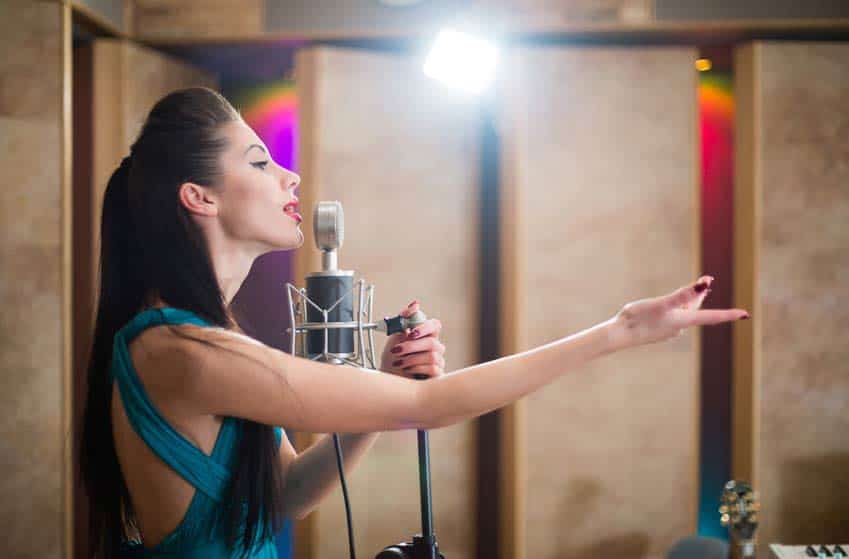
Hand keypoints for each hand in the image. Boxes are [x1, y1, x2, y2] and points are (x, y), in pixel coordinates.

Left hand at [379, 300, 445, 378]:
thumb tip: (415, 304)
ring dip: (411, 359)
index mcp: (426, 335)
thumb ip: (404, 320)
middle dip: (411, 346)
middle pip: (432, 342)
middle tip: (396, 350)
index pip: (435, 325)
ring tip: (399, 362)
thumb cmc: (392, 358)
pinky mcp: (437, 375)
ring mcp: (438, 361)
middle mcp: (434, 348)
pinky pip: (433, 369)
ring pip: (432, 356)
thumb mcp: (394, 337)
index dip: (425, 327)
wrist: (388, 378)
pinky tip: (408, 370)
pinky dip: (416, 368)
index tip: (411, 332)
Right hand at [608, 275, 749, 349]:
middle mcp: (679, 328)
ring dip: (688, 301)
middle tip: (708, 280)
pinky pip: (673, 317)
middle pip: (696, 310)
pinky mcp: (659, 330)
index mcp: (683, 321)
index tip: (746, 315)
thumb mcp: (662, 302)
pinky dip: (675, 308)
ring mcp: (669, 330)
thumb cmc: (639, 318)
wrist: (619, 335)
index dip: (729, 315)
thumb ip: (683, 294)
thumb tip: (705, 285)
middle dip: (701, 296)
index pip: (712, 316)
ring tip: (691, 289)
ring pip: (683, 313)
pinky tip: (666, 307)